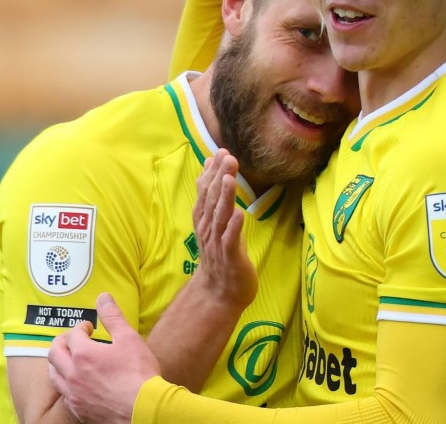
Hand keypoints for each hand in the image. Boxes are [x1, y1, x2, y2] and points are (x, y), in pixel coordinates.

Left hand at [48, 293, 158, 423]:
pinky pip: (64, 394)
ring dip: (59, 363)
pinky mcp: (79, 410)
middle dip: (62, 342)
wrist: (143, 410)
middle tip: (74, 340)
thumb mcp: (129, 339)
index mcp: (83, 354)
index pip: (72, 334)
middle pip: (55, 353)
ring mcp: (73, 394)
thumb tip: (103, 297)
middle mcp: (72, 374)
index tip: (90, 328)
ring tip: (70, 360)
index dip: (81, 327)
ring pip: (54, 375)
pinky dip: (66, 384)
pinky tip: (77, 383)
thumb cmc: (138, 374)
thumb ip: (113, 316)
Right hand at [192, 149, 257, 309]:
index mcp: (205, 219)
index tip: (219, 152)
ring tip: (230, 178)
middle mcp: (208, 229)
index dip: (212, 172)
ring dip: (225, 197)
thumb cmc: (221, 254)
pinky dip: (234, 228)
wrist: (220, 293)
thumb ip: (213, 197)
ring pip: (220, 217)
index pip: (206, 192)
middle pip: (213, 200)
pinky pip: (231, 241)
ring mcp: (218, 244)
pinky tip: (240, 214)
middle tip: (227, 156)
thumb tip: (211, 169)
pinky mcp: (230, 258)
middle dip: (220, 177)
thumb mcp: (216, 222)